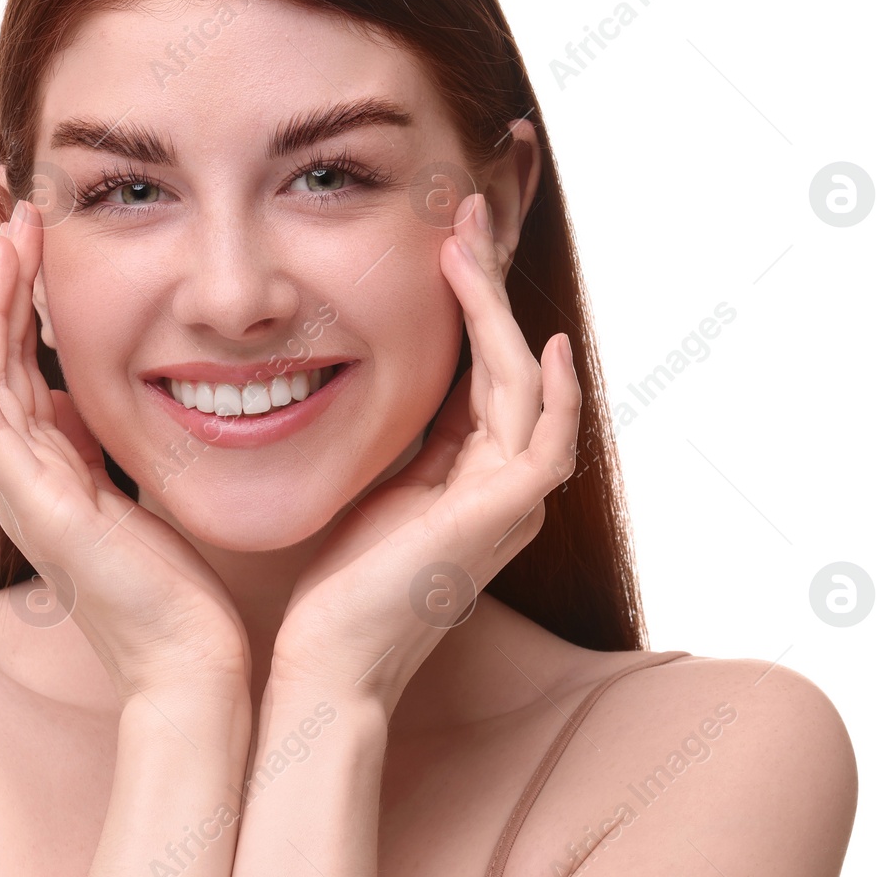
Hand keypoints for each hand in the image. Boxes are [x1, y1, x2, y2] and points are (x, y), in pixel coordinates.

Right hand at [0, 198, 249, 706]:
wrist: (189, 662)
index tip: (36, 223)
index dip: (25, 289)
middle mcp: (24, 472)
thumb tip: (94, 396)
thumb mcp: (139, 490)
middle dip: (4, 272)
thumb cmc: (176, 587)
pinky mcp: (38, 510)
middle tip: (9, 195)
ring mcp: (23, 490)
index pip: (24, 357)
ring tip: (7, 227)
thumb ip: (108, 445)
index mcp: (50, 465)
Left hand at [272, 192, 581, 716]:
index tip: (444, 239)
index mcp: (471, 474)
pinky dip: (546, 391)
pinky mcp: (500, 518)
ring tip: (467, 241)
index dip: (471, 302)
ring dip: (498, 310)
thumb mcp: (373, 488)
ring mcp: (510, 503)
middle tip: (463, 213)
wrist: (330, 662)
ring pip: (522, 385)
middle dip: (487, 285)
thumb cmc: (339, 586)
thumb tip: (384, 378)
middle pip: (509, 363)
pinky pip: (543, 441)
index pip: (483, 370)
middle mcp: (503, 484)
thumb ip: (401, 441)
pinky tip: (537, 341)